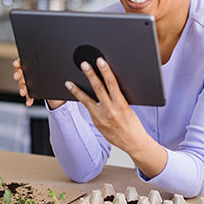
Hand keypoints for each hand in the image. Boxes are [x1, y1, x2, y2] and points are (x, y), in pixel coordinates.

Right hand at [12, 59, 64, 108]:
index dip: (19, 62)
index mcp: (37, 65)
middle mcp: (32, 73)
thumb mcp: (61, 73)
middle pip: (22, 72)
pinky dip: (28, 98)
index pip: (26, 61)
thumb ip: (60, 71)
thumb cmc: (61, 78)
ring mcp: (31, 82)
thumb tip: (62, 73)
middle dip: (18, 74)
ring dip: (22, 88)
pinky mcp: (32, 91)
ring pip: (23, 84)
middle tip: (17, 76)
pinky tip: (29, 102)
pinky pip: (28, 94)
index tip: (16, 63)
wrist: (61, 90)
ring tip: (23, 92)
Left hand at [65, 57, 165, 176]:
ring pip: (87, 100)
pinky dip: (81, 100)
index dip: (106, 71)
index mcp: (121, 104)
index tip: (100, 61)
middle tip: (83, 64)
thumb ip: (118, 97)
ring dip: (77, 90)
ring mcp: (101, 117)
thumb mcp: (129, 107)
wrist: (133, 142)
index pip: (112, 83)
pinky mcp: (96, 122)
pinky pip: (88, 108)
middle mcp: (110, 110)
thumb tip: (109, 83)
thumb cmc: (134, 124)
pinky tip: (75, 93)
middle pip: (98, 88)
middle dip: (90, 75)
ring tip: (69, 82)